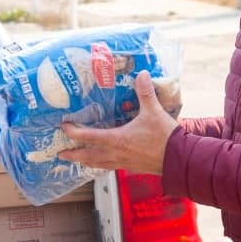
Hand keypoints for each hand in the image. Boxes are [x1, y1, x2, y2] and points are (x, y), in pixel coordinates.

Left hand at [59, 72, 178, 174]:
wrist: (179, 159)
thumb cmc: (165, 137)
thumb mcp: (154, 112)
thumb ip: (145, 93)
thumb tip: (141, 74)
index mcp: (117, 139)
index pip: (88, 137)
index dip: (74, 132)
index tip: (64, 127)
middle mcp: (116, 153)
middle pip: (88, 156)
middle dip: (73, 154)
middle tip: (60, 154)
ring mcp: (123, 163)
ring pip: (98, 164)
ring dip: (85, 162)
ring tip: (77, 160)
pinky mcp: (132, 168)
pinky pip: (111, 167)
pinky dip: (101, 165)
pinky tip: (102, 163)